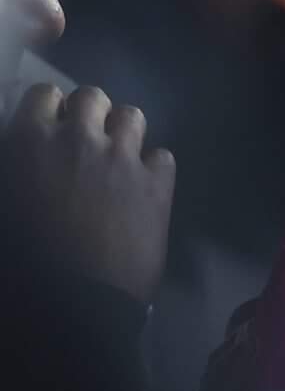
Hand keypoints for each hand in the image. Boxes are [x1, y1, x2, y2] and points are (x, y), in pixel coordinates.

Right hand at [8, 83, 175, 300]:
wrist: (75, 297)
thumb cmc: (27, 254)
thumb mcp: (9, 199)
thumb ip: (25, 165)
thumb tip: (33, 159)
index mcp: (31, 140)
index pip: (45, 94)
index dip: (52, 109)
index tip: (55, 127)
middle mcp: (79, 137)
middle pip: (93, 96)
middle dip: (91, 113)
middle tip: (88, 140)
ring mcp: (123, 157)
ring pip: (133, 116)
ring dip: (124, 131)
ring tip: (118, 156)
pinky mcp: (158, 182)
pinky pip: (163, 156)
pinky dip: (154, 167)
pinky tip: (144, 187)